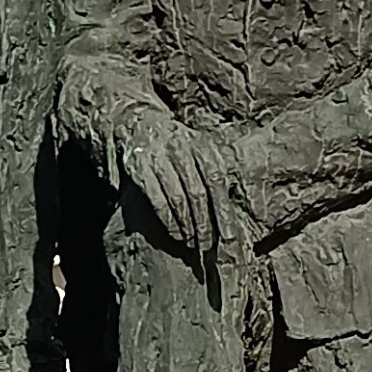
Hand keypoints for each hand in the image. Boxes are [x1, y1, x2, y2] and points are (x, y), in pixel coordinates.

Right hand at [118, 109, 228, 259]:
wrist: (140, 124)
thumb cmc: (180, 146)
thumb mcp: (200, 148)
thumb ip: (216, 172)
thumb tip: (231, 213)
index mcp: (201, 144)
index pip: (217, 181)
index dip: (223, 211)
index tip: (229, 237)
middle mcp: (180, 148)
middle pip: (198, 194)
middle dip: (205, 225)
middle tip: (209, 247)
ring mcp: (159, 158)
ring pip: (178, 200)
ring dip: (188, 226)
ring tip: (194, 243)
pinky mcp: (140, 170)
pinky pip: (158, 201)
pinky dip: (169, 221)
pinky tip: (176, 233)